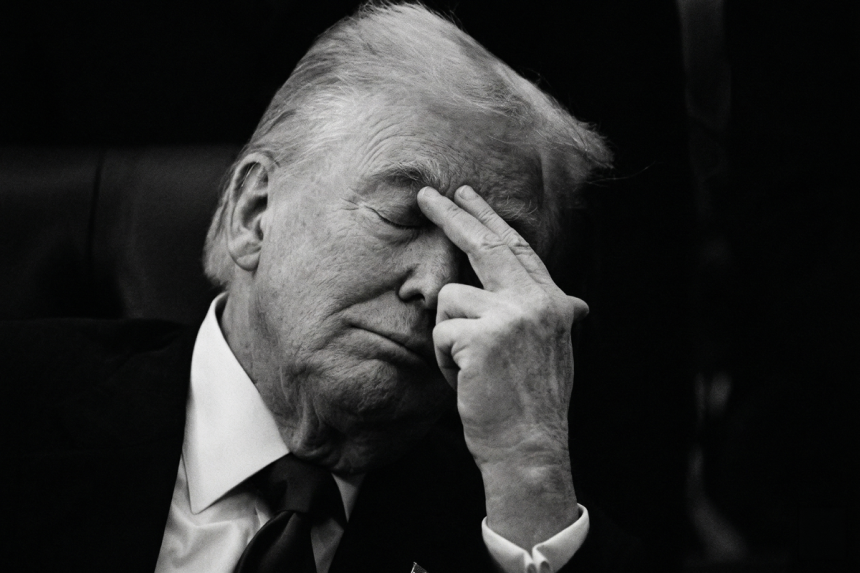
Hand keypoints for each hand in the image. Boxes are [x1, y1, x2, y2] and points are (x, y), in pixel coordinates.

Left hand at [417, 185, 587, 548]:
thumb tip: (580, 302)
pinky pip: (440, 332)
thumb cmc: (532, 403)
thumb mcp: (554, 352)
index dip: (490, 219)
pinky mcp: (485, 335)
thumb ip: (554, 318)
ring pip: (450, 299)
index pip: (518, 248)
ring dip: (448, 337)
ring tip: (469, 368)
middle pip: (486, 244)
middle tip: (425, 194)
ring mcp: (514, 315)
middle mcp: (540, 301)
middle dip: (452, 215)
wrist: (530, 448)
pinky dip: (442, 360)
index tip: (469, 196)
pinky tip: (465, 380)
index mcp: (556, 303)